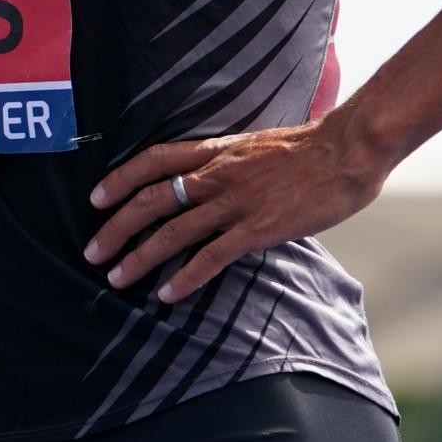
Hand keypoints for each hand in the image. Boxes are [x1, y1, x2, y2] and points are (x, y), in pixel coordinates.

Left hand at [83, 120, 378, 302]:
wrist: (347, 151)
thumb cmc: (309, 150)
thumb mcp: (256, 146)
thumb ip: (228, 163)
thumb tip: (210, 182)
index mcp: (216, 149)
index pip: (154, 159)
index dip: (120, 178)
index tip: (96, 198)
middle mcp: (217, 173)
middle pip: (151, 199)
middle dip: (116, 227)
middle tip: (93, 252)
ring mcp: (235, 201)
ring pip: (173, 231)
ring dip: (140, 257)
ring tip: (117, 278)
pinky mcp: (257, 228)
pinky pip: (211, 256)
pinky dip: (185, 277)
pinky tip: (167, 295)